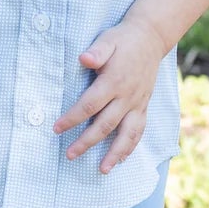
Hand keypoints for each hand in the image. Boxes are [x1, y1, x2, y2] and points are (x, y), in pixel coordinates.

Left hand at [54, 18, 165, 171]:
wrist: (151, 38)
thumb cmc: (123, 40)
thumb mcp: (108, 40)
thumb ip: (97, 52)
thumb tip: (83, 58)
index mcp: (114, 81)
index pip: (89, 105)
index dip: (72, 118)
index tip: (56, 129)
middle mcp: (127, 96)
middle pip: (105, 125)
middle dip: (87, 142)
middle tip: (70, 155)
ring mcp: (137, 103)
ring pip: (126, 134)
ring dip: (114, 153)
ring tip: (102, 170)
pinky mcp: (144, 106)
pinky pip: (139, 130)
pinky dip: (131, 146)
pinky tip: (121, 159)